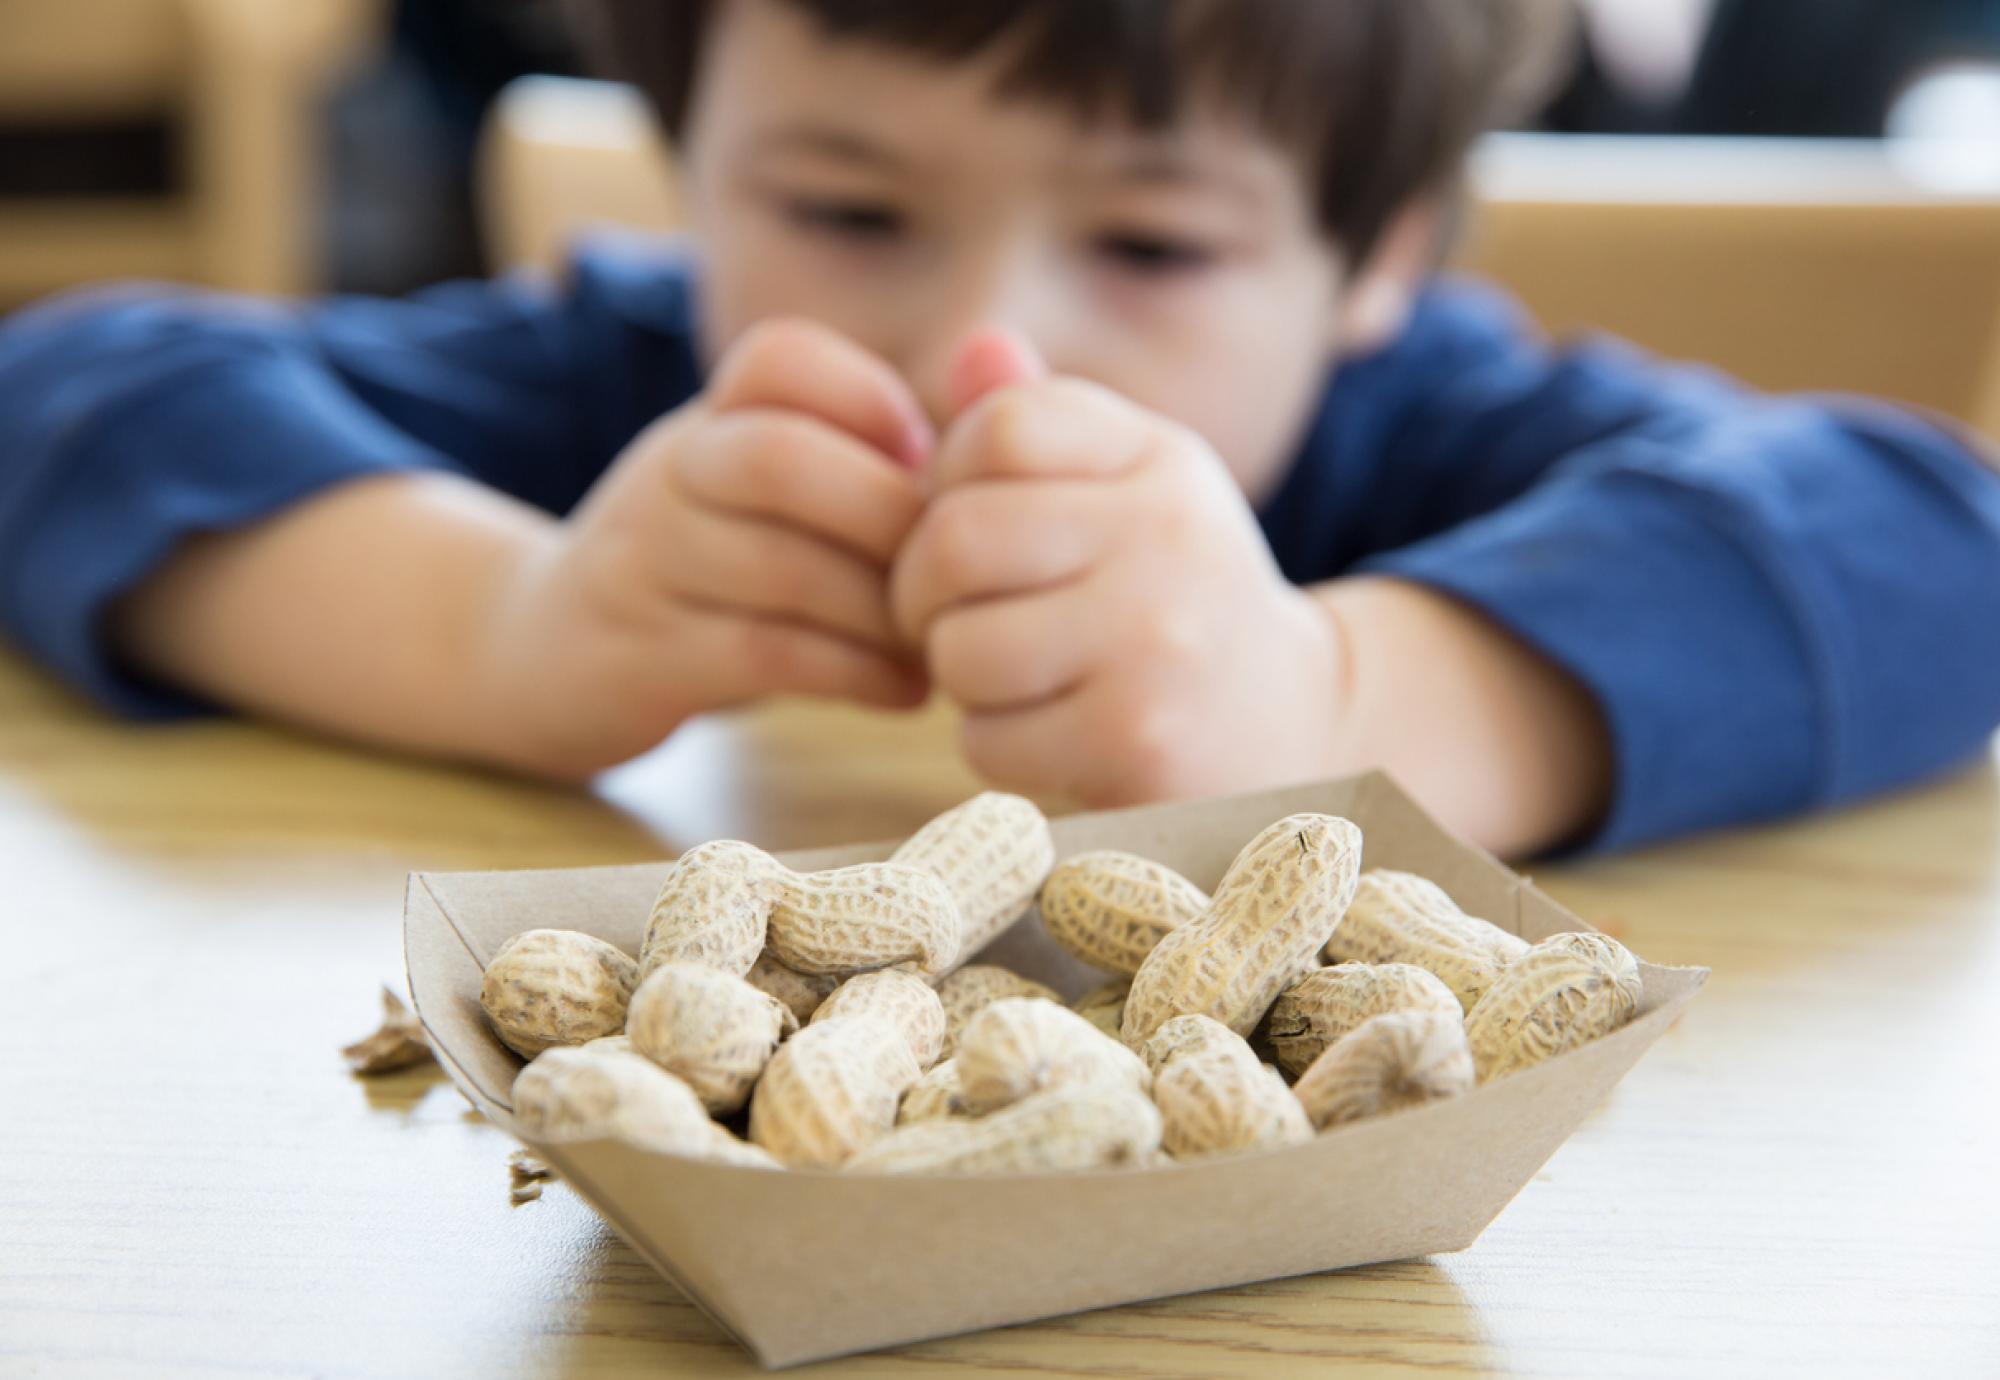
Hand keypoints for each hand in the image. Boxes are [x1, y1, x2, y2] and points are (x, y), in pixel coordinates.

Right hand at [478, 319, 933, 779]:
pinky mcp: (642, 657)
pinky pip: (763, 653)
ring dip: (884, 611)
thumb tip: (1001, 424)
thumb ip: (859, 455)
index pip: (779, 358)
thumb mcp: (756, 489)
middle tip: (955, 571)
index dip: (870, 400)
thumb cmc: (706, 570)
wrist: (546, 652)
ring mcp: (646, 565)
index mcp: (708, 419)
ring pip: (779, 568)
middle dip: (888, 516)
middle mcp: (670, 475)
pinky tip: (904, 690)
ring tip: (942, 642)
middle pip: (777, 459)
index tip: (927, 463)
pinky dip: (854, 673)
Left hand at [891, 332, 1347, 804]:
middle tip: (950, 616)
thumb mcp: (1130, 490)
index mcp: (1159, 458)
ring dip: (960, 676)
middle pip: (956, 537)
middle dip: (923, 591)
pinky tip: (1050, 734)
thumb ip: (1044, 424)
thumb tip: (975, 347)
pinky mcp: (1135, 739)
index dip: (947, 481)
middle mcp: (1167, 535)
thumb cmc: (1171, 598)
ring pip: (960, 647)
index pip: (999, 427)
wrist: (1290, 724)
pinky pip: (985, 738)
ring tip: (1014, 675)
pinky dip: (995, 746)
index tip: (973, 525)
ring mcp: (1156, 640)